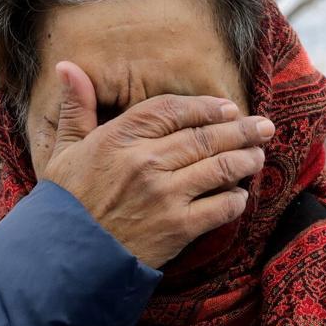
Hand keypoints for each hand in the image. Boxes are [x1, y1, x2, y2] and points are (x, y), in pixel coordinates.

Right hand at [40, 61, 273, 268]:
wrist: (65, 259)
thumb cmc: (65, 204)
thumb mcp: (63, 150)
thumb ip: (76, 108)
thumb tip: (67, 66)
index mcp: (120, 138)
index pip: (174, 110)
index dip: (206, 107)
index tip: (227, 108)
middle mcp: (146, 162)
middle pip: (205, 136)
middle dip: (241, 129)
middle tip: (263, 127)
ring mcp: (165, 195)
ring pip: (219, 168)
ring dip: (246, 160)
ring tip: (259, 155)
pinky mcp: (177, 228)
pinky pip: (219, 208)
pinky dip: (235, 201)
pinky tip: (240, 196)